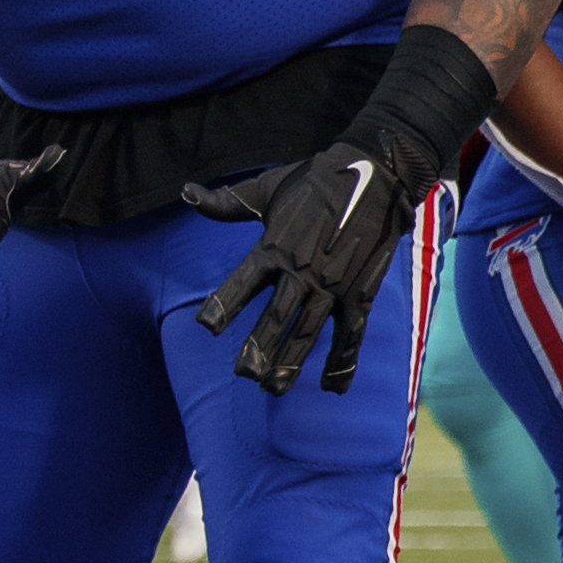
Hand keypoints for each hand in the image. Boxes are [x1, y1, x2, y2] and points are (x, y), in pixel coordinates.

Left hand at [191, 141, 425, 394]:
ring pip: (309, 332)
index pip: (242, 282)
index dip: (223, 304)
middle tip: (244, 374)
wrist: (377, 174)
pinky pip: (351, 333)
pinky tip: (333, 388)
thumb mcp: (267, 189)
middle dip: (259, 348)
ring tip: (273, 388)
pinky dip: (344, 361)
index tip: (206, 326)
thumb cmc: (315, 181)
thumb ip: (227, 203)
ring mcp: (333, 284)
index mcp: (273, 246)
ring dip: (292, 362)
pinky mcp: (360, 293)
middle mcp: (301, 270)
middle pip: (276, 317)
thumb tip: (186, 193)